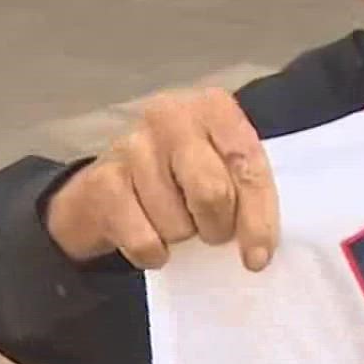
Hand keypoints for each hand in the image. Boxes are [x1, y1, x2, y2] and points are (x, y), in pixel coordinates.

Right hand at [44, 88, 279, 271]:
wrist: (110, 186)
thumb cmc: (180, 175)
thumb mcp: (222, 166)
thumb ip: (246, 186)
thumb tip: (261, 244)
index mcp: (212, 107)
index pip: (246, 163)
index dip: (258, 216)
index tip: (258, 256)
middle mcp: (170, 116)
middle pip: (212, 193)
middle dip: (218, 227)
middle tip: (212, 233)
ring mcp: (132, 146)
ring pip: (177, 224)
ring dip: (181, 237)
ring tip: (174, 221)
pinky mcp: (103, 181)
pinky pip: (144, 241)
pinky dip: (153, 252)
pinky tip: (150, 235)